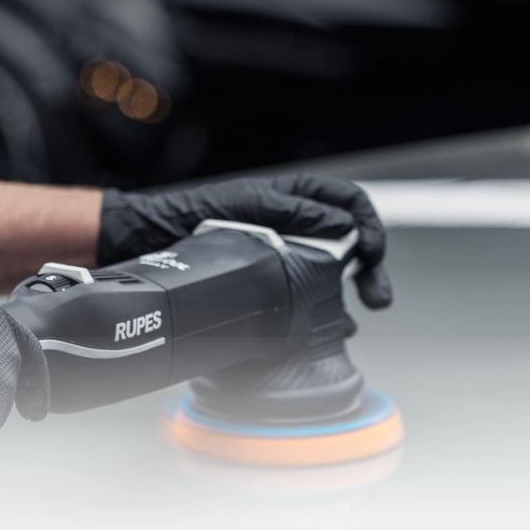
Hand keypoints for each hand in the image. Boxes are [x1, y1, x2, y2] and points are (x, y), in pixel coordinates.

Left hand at [98, 173, 392, 308]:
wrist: (151, 239)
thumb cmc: (196, 213)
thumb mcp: (251, 206)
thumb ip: (298, 213)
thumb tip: (345, 229)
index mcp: (295, 197)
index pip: (350, 205)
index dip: (369, 226)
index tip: (372, 253)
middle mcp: (295, 225)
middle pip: (349, 245)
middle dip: (369, 271)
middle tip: (377, 297)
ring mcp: (282, 254)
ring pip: (330, 276)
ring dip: (345, 299)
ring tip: (351, 324)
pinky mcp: (267, 282)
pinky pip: (301, 297)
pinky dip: (317, 315)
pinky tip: (325, 332)